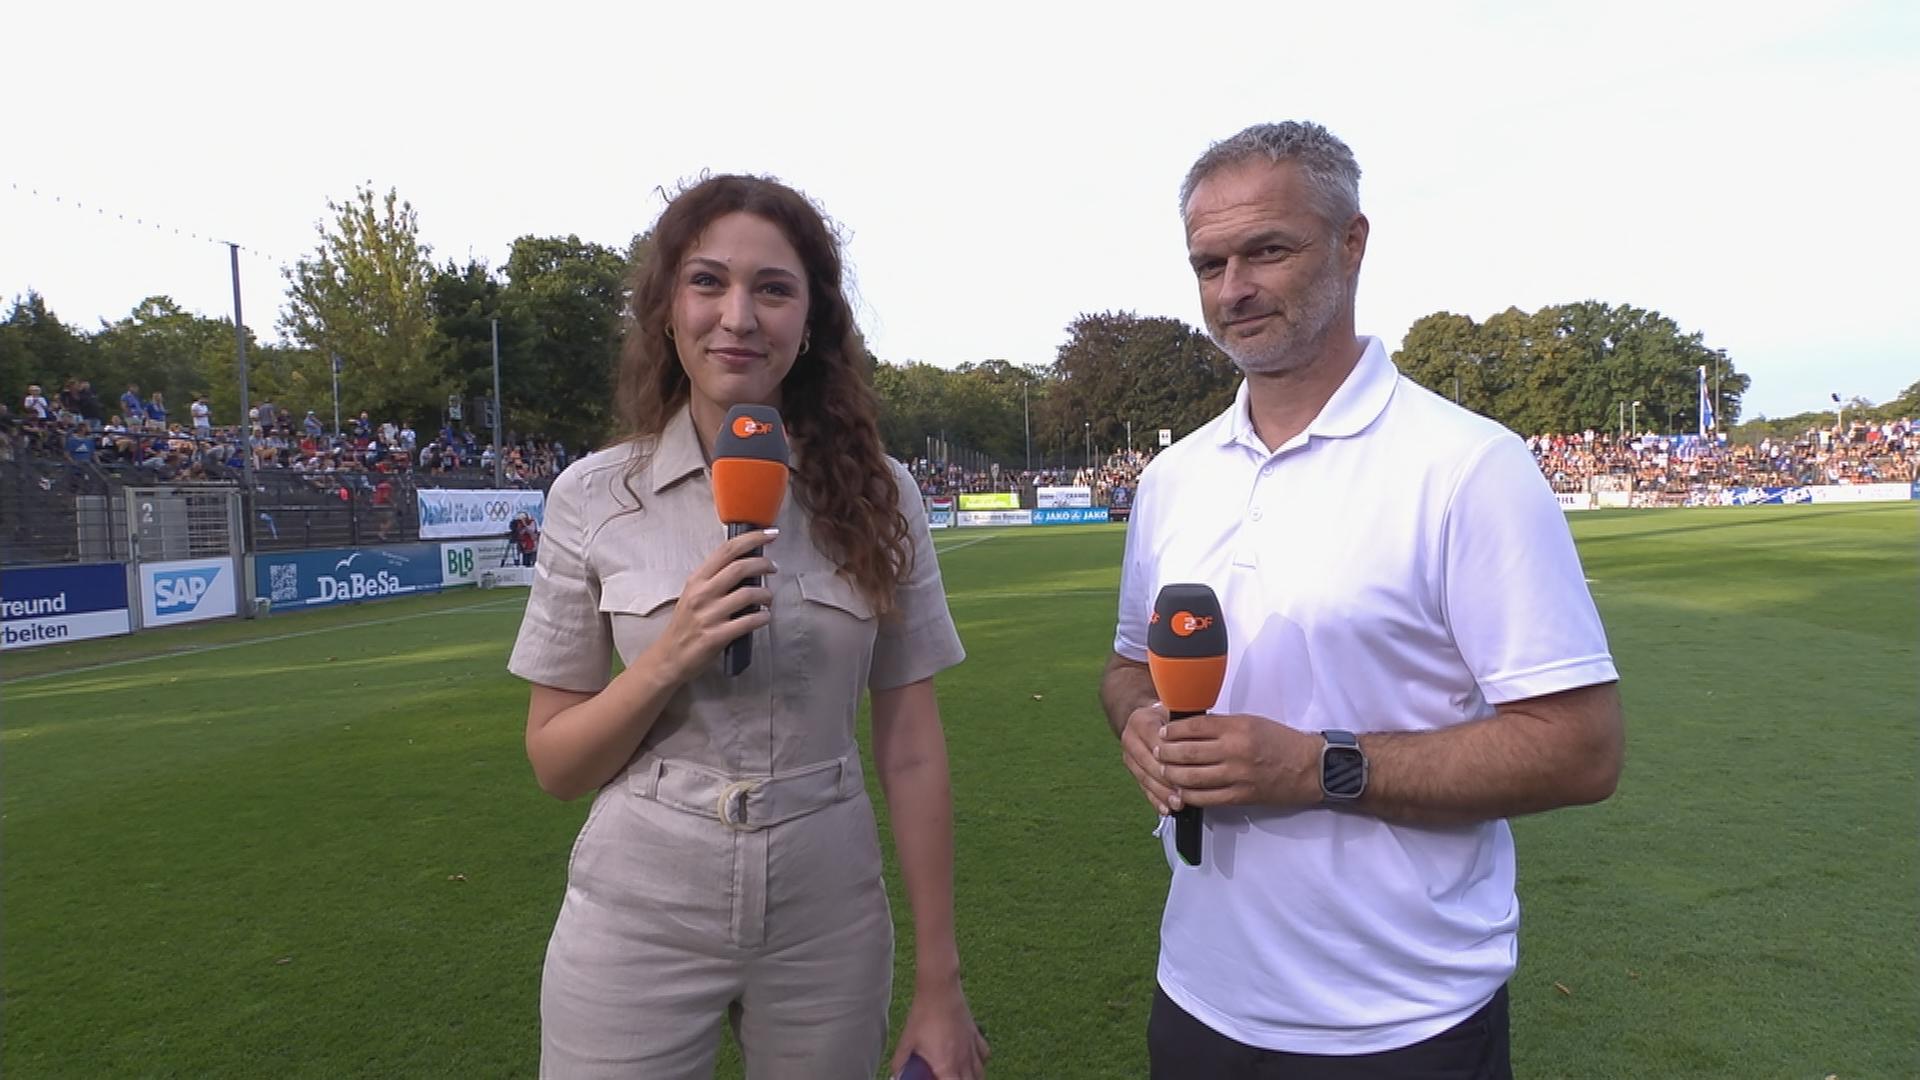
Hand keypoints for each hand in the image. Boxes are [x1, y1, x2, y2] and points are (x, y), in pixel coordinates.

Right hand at [650, 527, 776, 681]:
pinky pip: (749, 621)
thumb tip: (746, 565)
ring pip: (748, 594)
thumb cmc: (685, 626)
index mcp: (697, 579)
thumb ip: (715, 580)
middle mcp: (702, 594)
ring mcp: (709, 615)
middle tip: (773, 567)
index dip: (752, 538)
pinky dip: (763, 617)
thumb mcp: (693, 595)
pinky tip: (764, 617)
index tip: (769, 534)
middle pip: (740, 567)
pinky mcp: (716, 636)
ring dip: (766, 594)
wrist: (669, 657)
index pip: (727, 550)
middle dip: (763, 564)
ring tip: (768, 598)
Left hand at [890, 976, 988, 1079]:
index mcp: (946, 1066)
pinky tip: (970, 1060)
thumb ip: (900, 1063)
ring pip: (980, 1074)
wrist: (939, 991)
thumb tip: (896, 1074)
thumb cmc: (924, 1015)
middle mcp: (963, 1060)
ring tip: (958, 1075)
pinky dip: (979, 1062)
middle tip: (945, 1076)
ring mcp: (972, 1048)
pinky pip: (984, 1056)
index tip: (938, 1079)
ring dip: (971, 1078)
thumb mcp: (907, 1042)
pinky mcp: (976, 1036)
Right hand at [1120, 702, 1178, 814]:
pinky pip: (1143, 788)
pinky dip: (1156, 800)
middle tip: (1185, 790)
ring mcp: (1129, 756)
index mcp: (1141, 721)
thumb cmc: (1166, 717)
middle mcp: (1130, 739)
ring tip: (1178, 803)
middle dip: (1168, 779)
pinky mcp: (1132, 770)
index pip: (1156, 742)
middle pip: (1149, 763)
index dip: (1172, 756)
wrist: (1146, 719)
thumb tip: (1201, 738)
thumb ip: (1184, 723)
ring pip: (1145, 778)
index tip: (1188, 767)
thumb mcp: (1175, 712)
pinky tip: (1166, 808)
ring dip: (1162, 793)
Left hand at [1156, 713, 1318, 809]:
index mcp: (1238, 727)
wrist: (1310, 767)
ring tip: (1164, 770)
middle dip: (1166, 752)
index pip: (1195, 727)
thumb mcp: (1251, 722)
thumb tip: (1192, 729)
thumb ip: (1222, 726)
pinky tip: (1181, 791)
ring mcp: (1237, 776)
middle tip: (1157, 751)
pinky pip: (1207, 798)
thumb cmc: (1281, 741)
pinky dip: (1189, 795)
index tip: (1163, 732)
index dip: (1173, 730)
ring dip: (1172, 774)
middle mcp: (1235, 750)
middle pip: (1188, 752)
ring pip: (1192, 777)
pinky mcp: (1241, 796)